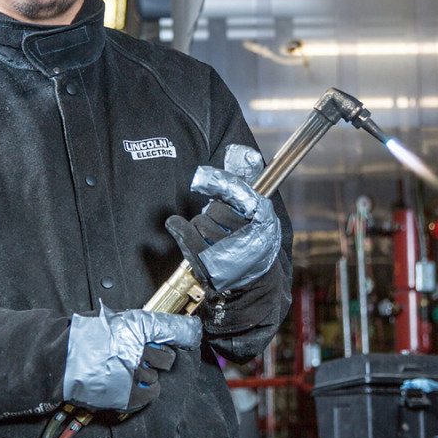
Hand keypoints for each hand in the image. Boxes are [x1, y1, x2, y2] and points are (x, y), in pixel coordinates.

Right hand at [63, 302, 200, 412]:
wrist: (60, 358)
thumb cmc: (83, 337)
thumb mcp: (111, 319)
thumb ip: (134, 325)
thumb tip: (156, 330)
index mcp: (133, 325)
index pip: (170, 327)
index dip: (184, 331)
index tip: (191, 332)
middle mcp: (136, 347)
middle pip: (167, 356)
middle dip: (162, 357)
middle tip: (150, 358)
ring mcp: (132, 370)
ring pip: (157, 376)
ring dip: (149, 375)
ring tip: (133, 372)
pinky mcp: (127, 391)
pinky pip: (150, 394)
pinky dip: (148, 391)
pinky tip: (139, 386)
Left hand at [166, 144, 280, 292]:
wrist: (255, 285)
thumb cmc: (254, 245)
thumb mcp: (261, 216)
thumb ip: (248, 188)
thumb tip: (243, 152)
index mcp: (262, 219)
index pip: (239, 193)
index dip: (220, 184)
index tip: (201, 179)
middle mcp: (248, 236)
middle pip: (216, 209)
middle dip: (212, 213)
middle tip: (217, 224)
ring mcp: (229, 252)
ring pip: (201, 222)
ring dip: (199, 226)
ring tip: (210, 237)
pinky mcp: (212, 265)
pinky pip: (188, 237)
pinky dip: (178, 228)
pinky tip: (175, 225)